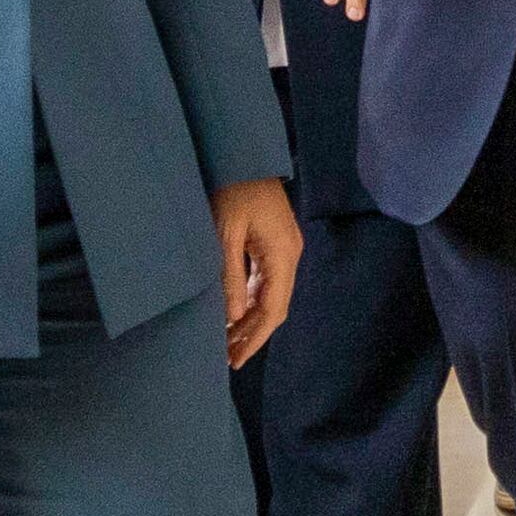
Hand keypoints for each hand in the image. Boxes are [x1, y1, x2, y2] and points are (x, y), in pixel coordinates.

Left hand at [213, 176, 300, 367]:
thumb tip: (232, 316)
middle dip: (253, 334)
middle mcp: (290, 256)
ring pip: (272, 296)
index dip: (254, 337)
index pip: (273, 309)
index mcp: (282, 255)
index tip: (236, 359)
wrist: (245, 157)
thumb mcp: (225, 233)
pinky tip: (235, 313)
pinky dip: (251, 301)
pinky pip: (267, 282)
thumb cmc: (233, 190)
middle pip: (276, 307)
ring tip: (228, 342)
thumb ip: (230, 275)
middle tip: (229, 358)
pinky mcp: (277, 245)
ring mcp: (286, 250)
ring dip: (251, 319)